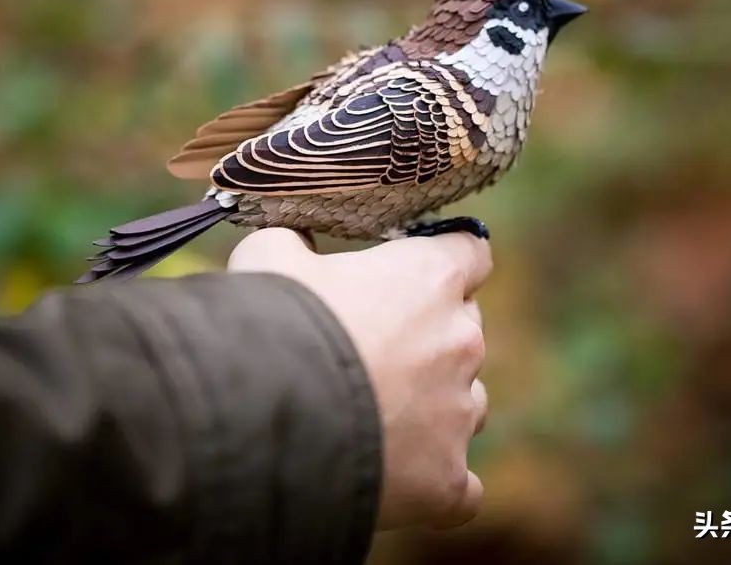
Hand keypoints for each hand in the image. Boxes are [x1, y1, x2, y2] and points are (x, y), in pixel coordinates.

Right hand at [227, 227, 490, 529]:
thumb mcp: (268, 256)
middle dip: (427, 337)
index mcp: (429, 279)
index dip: (442, 261)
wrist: (259, 419)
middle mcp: (460, 341)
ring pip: (466, 404)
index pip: (471, 253)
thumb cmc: (272, 324)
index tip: (414, 273)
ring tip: (372, 417)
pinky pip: (461, 486)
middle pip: (465, 330)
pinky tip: (396, 479)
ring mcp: (458, 414)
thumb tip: (293, 246)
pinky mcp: (446, 480)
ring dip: (432, 407)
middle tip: (369, 350)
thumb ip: (293, 243)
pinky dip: (434, 482)